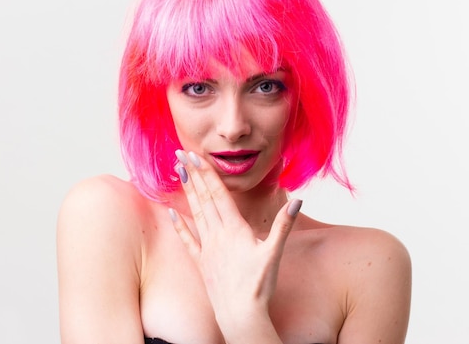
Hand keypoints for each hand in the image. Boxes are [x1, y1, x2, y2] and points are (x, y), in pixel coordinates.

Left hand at [169, 150, 301, 334]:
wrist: (241, 315)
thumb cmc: (260, 285)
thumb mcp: (274, 253)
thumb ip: (284, 224)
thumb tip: (298, 201)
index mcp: (234, 229)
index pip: (218, 193)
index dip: (207, 173)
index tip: (196, 155)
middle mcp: (217, 234)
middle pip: (204, 198)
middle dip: (193, 174)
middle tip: (181, 153)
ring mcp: (207, 248)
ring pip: (195, 213)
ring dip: (186, 191)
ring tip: (177, 172)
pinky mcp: (201, 262)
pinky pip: (187, 240)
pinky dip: (179, 225)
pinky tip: (170, 212)